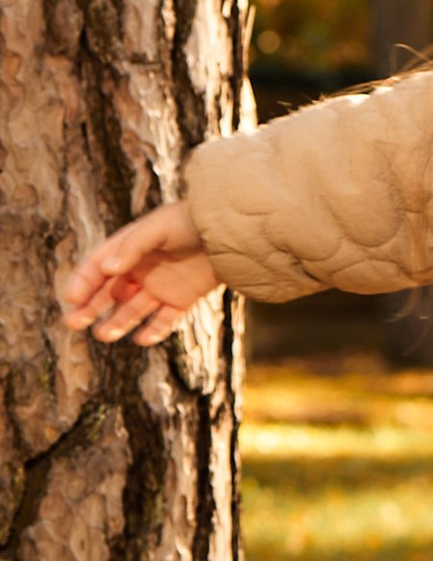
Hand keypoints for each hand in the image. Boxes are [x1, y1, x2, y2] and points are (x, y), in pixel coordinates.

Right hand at [59, 199, 220, 347]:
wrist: (233, 231)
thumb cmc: (192, 221)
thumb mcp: (159, 227)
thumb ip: (133, 246)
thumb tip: (107, 268)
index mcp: (131, 248)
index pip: (99, 266)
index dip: (83, 282)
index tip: (71, 298)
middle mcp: (142, 269)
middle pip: (110, 292)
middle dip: (90, 307)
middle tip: (72, 323)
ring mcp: (162, 285)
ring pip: (133, 309)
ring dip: (118, 322)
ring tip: (104, 334)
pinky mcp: (183, 299)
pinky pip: (165, 319)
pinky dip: (154, 330)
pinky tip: (142, 339)